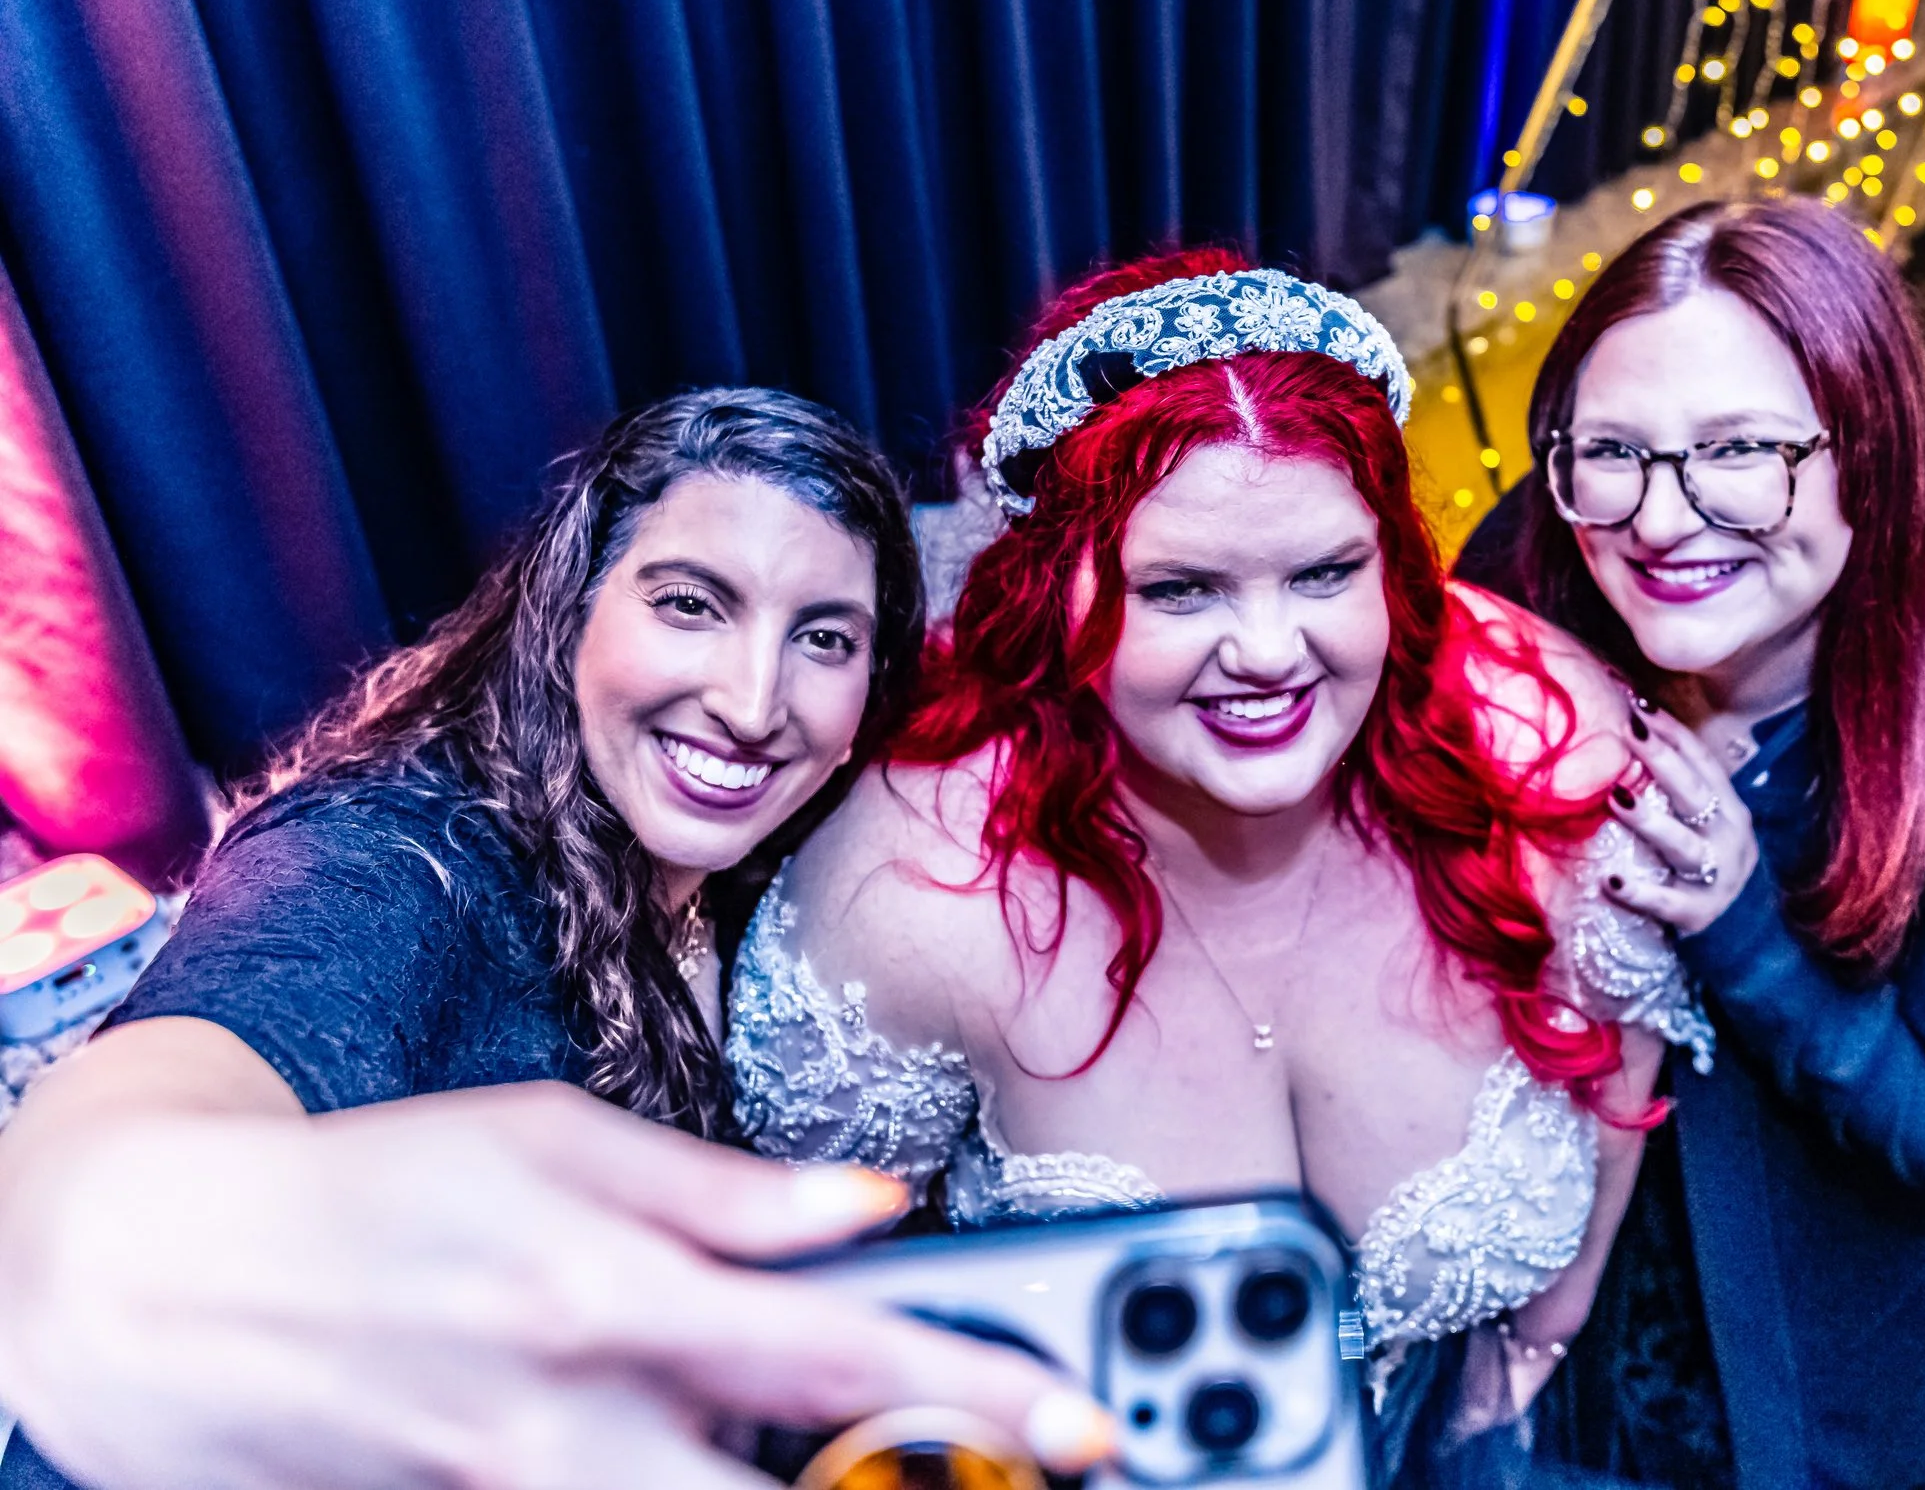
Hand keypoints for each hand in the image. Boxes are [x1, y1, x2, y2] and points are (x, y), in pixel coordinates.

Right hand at [0, 1082, 1113, 1489]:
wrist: (169, 1287)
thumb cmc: (385, 1191)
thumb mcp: (554, 1140)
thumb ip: (722, 1189)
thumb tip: (876, 1208)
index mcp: (613, 1291)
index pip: (836, 1358)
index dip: (977, 1396)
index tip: (1083, 1426)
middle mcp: (577, 1418)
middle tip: (1037, 1485)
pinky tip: (747, 1486)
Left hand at [1601, 697, 1759, 934]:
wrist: (1747, 937)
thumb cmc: (1710, 867)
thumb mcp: (1707, 825)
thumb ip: (1681, 790)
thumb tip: (1635, 736)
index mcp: (1729, 809)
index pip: (1701, 761)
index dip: (1672, 732)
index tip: (1637, 703)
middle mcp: (1729, 838)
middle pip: (1694, 793)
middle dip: (1661, 759)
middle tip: (1626, 730)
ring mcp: (1717, 877)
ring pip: (1682, 844)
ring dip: (1649, 820)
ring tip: (1615, 797)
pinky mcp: (1699, 915)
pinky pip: (1667, 902)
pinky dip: (1640, 892)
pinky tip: (1611, 881)